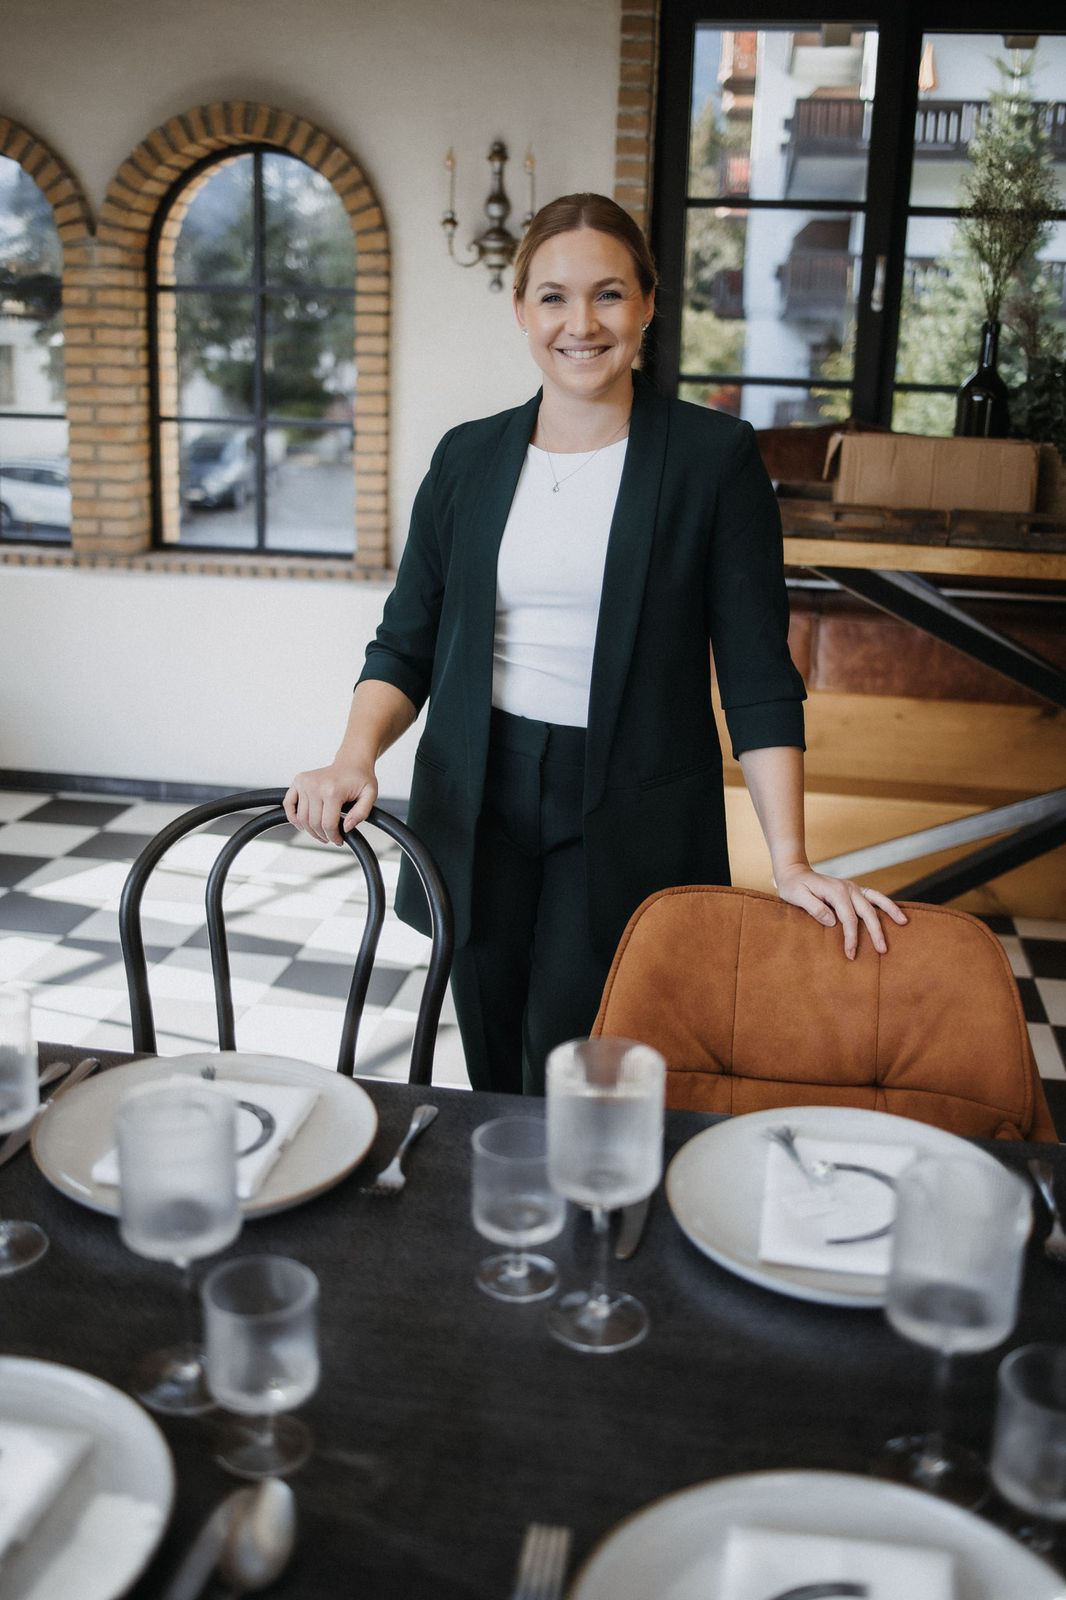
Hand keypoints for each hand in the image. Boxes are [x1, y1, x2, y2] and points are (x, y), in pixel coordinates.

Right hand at [283, 759, 377, 845]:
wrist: (351, 762)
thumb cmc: (360, 778)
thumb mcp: (370, 795)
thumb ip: (361, 814)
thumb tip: (346, 828)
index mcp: (332, 790)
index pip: (328, 824)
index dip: (334, 837)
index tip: (339, 841)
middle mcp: (316, 786)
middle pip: (314, 823)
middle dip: (323, 836)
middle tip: (331, 838)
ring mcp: (305, 783)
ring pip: (301, 818)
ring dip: (310, 830)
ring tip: (320, 833)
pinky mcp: (298, 781)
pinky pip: (289, 804)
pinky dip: (293, 817)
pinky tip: (303, 824)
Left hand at [772, 863, 907, 959]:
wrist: (794, 872)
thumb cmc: (793, 886)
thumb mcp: (796, 896)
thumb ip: (814, 908)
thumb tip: (833, 922)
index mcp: (836, 891)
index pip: (848, 919)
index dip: (851, 937)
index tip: (851, 954)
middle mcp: (848, 888)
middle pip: (867, 912)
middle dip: (876, 931)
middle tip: (882, 949)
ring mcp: (853, 888)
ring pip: (876, 899)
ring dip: (890, 911)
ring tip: (904, 922)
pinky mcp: (853, 890)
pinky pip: (873, 897)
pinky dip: (885, 905)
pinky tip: (894, 914)